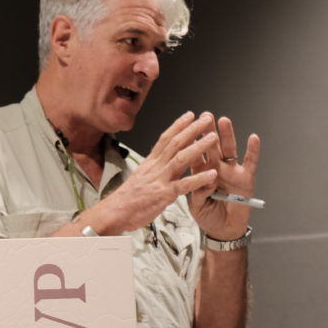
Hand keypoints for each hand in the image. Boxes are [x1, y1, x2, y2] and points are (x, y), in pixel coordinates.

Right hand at [90, 113, 219, 232]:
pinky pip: (184, 185)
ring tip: (213, 138)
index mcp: (150, 163)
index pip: (165, 138)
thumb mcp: (141, 177)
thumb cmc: (128, 198)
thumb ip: (154, 168)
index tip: (190, 115)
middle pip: (175, 143)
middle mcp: (155, 167)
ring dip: (198, 147)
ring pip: (181, 158)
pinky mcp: (163, 194)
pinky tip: (212, 174)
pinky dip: (199, 179)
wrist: (114, 213)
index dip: (178, 125)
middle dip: (192, 129)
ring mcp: (159, 179)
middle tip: (207, 119)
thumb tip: (162, 159)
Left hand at [188, 113, 261, 240]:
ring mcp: (231, 171)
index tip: (187, 127)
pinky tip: (253, 138)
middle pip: (211, 146)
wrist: (223, 230)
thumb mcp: (197, 206)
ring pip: (229, 150)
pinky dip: (252, 150)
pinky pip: (250, 162)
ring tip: (224, 121)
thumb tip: (204, 181)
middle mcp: (216, 168)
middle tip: (205, 116)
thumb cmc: (208, 216)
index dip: (191, 141)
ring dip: (227, 135)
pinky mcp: (246, 177)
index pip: (194, 154)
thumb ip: (198, 192)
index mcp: (201, 172)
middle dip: (208, 131)